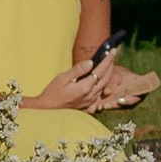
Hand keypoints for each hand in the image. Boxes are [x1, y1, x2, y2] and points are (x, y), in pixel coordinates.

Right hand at [33, 56, 159, 112]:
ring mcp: (90, 102)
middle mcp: (90, 96)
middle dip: (111, 66)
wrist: (47, 111)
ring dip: (108, 76)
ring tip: (109, 66)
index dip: (108, 60)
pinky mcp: (88, 107)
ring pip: (104, 87)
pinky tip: (103, 84)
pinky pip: (100, 97)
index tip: (113, 51)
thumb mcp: (61, 78)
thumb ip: (77, 70)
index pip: (100, 71)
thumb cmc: (52, 93)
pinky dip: (104, 88)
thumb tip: (91, 62)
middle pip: (106, 79)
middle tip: (113, 55)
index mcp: (85, 87)